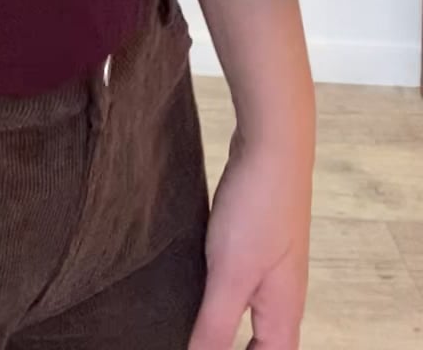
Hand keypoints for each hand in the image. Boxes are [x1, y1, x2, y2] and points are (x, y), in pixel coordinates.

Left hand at [188, 127, 311, 349]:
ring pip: (252, 310)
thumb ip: (216, 325)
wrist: (273, 144)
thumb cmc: (257, 209)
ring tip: (189, 322)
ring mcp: (271, 262)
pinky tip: (194, 280)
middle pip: (264, 342)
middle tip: (195, 342)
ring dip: (227, 324)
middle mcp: (282, 293)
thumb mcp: (230, 274)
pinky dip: (220, 291)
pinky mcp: (255, 237)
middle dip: (233, 348)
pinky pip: (240, 279)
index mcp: (283, 312)